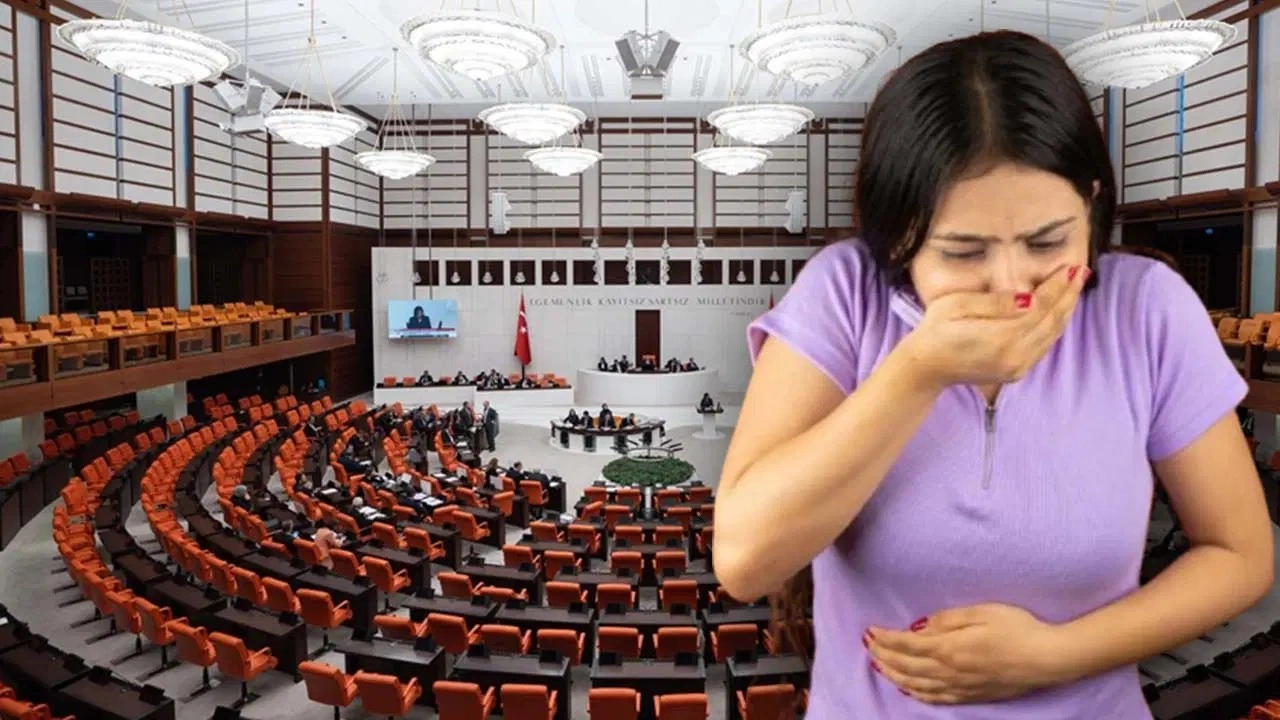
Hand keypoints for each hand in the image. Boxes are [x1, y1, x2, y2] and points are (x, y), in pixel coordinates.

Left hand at [865, 603, 1068, 704]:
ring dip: (894, 675)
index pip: (905, 645)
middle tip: (868, 646)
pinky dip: (916, 693)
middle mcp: (950, 672)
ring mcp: (961, 687)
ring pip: (916, 685)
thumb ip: (947, 619)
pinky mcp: (972, 696)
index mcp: (949, 648)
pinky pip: (936, 698)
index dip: (884, 639)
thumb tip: (918, 627)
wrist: (1048, 658)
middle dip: (882, 656)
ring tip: (879, 666)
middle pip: (905, 667)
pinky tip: (909, 689)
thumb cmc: (1018, 628)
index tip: (869, 630)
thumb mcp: (981, 612)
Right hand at [904, 264, 1089, 389]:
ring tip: (1075, 287)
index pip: (1040, 307)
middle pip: (1052, 321)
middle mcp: (1015, 356)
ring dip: (1066, 310)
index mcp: (1000, 338)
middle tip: (1082, 271)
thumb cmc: (935, 331)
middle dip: (1069, 295)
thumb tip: (1030, 298)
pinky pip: (1044, 346)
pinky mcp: (1016, 372)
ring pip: (1052, 335)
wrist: (925, 368)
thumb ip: (996, 303)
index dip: (1057, 286)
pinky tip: (1058, 310)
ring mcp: (1017, 367)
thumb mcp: (957, 306)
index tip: (1071, 267)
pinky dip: (1055, 326)